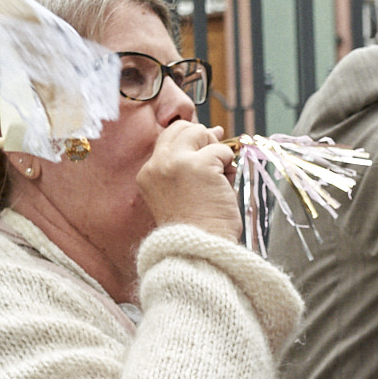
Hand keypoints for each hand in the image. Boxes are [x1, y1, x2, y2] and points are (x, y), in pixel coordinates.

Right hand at [137, 122, 238, 239]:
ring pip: (201, 134)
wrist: (200, 249)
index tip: (206, 148)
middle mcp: (158, 164)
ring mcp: (177, 163)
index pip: (168, 138)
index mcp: (148, 173)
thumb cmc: (196, 227)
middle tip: (216, 160)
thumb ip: (190, 162)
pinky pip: (222, 151)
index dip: (191, 140)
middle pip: (182, 128)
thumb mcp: (181, 191)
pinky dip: (229, 165)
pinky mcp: (199, 165)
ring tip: (220, 177)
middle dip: (203, 137)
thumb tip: (215, 131)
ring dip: (217, 152)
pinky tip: (225, 185)